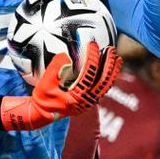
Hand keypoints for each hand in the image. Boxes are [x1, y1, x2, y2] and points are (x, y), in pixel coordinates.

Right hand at [0, 42, 121, 129]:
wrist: (42, 113)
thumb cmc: (43, 98)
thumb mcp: (45, 82)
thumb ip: (56, 67)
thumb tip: (67, 56)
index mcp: (75, 96)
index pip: (89, 73)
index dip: (92, 57)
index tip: (92, 44)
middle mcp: (85, 100)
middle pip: (103, 80)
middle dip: (109, 64)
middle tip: (111, 50)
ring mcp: (88, 102)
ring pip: (106, 85)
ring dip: (112, 71)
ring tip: (117, 58)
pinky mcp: (89, 100)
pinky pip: (102, 88)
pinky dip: (108, 78)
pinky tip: (110, 69)